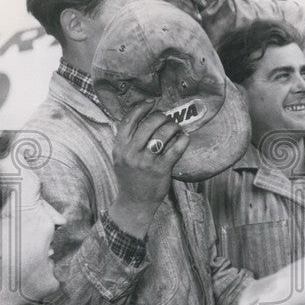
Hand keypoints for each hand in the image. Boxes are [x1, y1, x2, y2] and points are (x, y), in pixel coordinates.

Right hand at [108, 101, 189, 237]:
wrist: (135, 202)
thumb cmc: (130, 177)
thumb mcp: (121, 157)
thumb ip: (127, 140)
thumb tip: (142, 117)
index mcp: (120, 147)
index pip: (128, 120)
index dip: (141, 107)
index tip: (151, 102)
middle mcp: (131, 152)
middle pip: (149, 123)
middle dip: (162, 117)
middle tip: (167, 119)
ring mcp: (146, 161)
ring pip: (163, 133)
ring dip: (173, 127)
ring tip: (176, 129)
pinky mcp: (161, 169)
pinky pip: (176, 148)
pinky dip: (183, 139)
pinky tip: (184, 138)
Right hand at [160, 0, 206, 19]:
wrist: (158, 28)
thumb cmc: (169, 17)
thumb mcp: (174, 6)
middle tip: (205, 4)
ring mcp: (163, 1)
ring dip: (192, 8)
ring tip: (200, 17)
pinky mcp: (164, 8)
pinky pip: (179, 8)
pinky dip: (189, 13)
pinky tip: (196, 19)